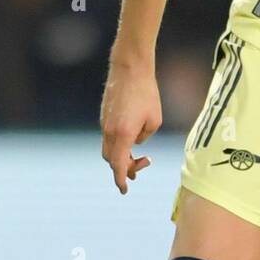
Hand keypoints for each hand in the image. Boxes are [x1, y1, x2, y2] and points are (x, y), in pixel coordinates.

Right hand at [100, 59, 162, 193]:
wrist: (130, 68)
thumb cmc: (147, 93)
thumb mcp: (155, 120)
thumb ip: (145, 137)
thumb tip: (136, 142)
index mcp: (122, 135)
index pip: (118, 165)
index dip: (121, 179)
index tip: (124, 190)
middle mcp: (109, 131)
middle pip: (111, 160)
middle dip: (126, 168)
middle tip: (145, 163)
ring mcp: (104, 122)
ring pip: (109, 148)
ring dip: (122, 156)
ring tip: (140, 155)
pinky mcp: (104, 115)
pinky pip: (109, 136)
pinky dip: (119, 143)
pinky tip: (133, 137)